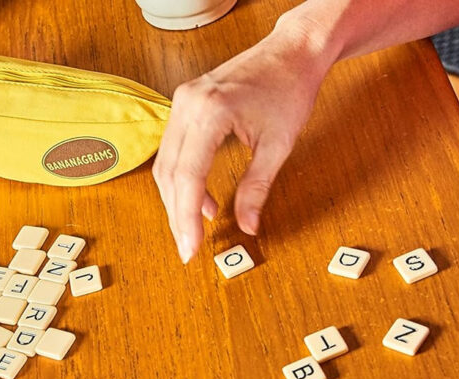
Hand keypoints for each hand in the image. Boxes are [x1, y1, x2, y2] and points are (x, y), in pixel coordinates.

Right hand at [153, 17, 335, 262]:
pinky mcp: (184, 103)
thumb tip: (248, 226)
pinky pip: (173, 149)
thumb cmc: (290, 88)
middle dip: (177, 214)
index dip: (186, 217)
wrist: (293, 50)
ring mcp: (182, 101)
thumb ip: (258, 188)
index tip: (191, 247)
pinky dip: (182, 178)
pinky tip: (201, 199)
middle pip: (169, 173)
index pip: (188, 176)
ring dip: (177, 199)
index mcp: (211, 112)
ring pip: (165, 164)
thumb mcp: (278, 145)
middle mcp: (188, 104)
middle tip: (189, 246)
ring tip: (195, 226)